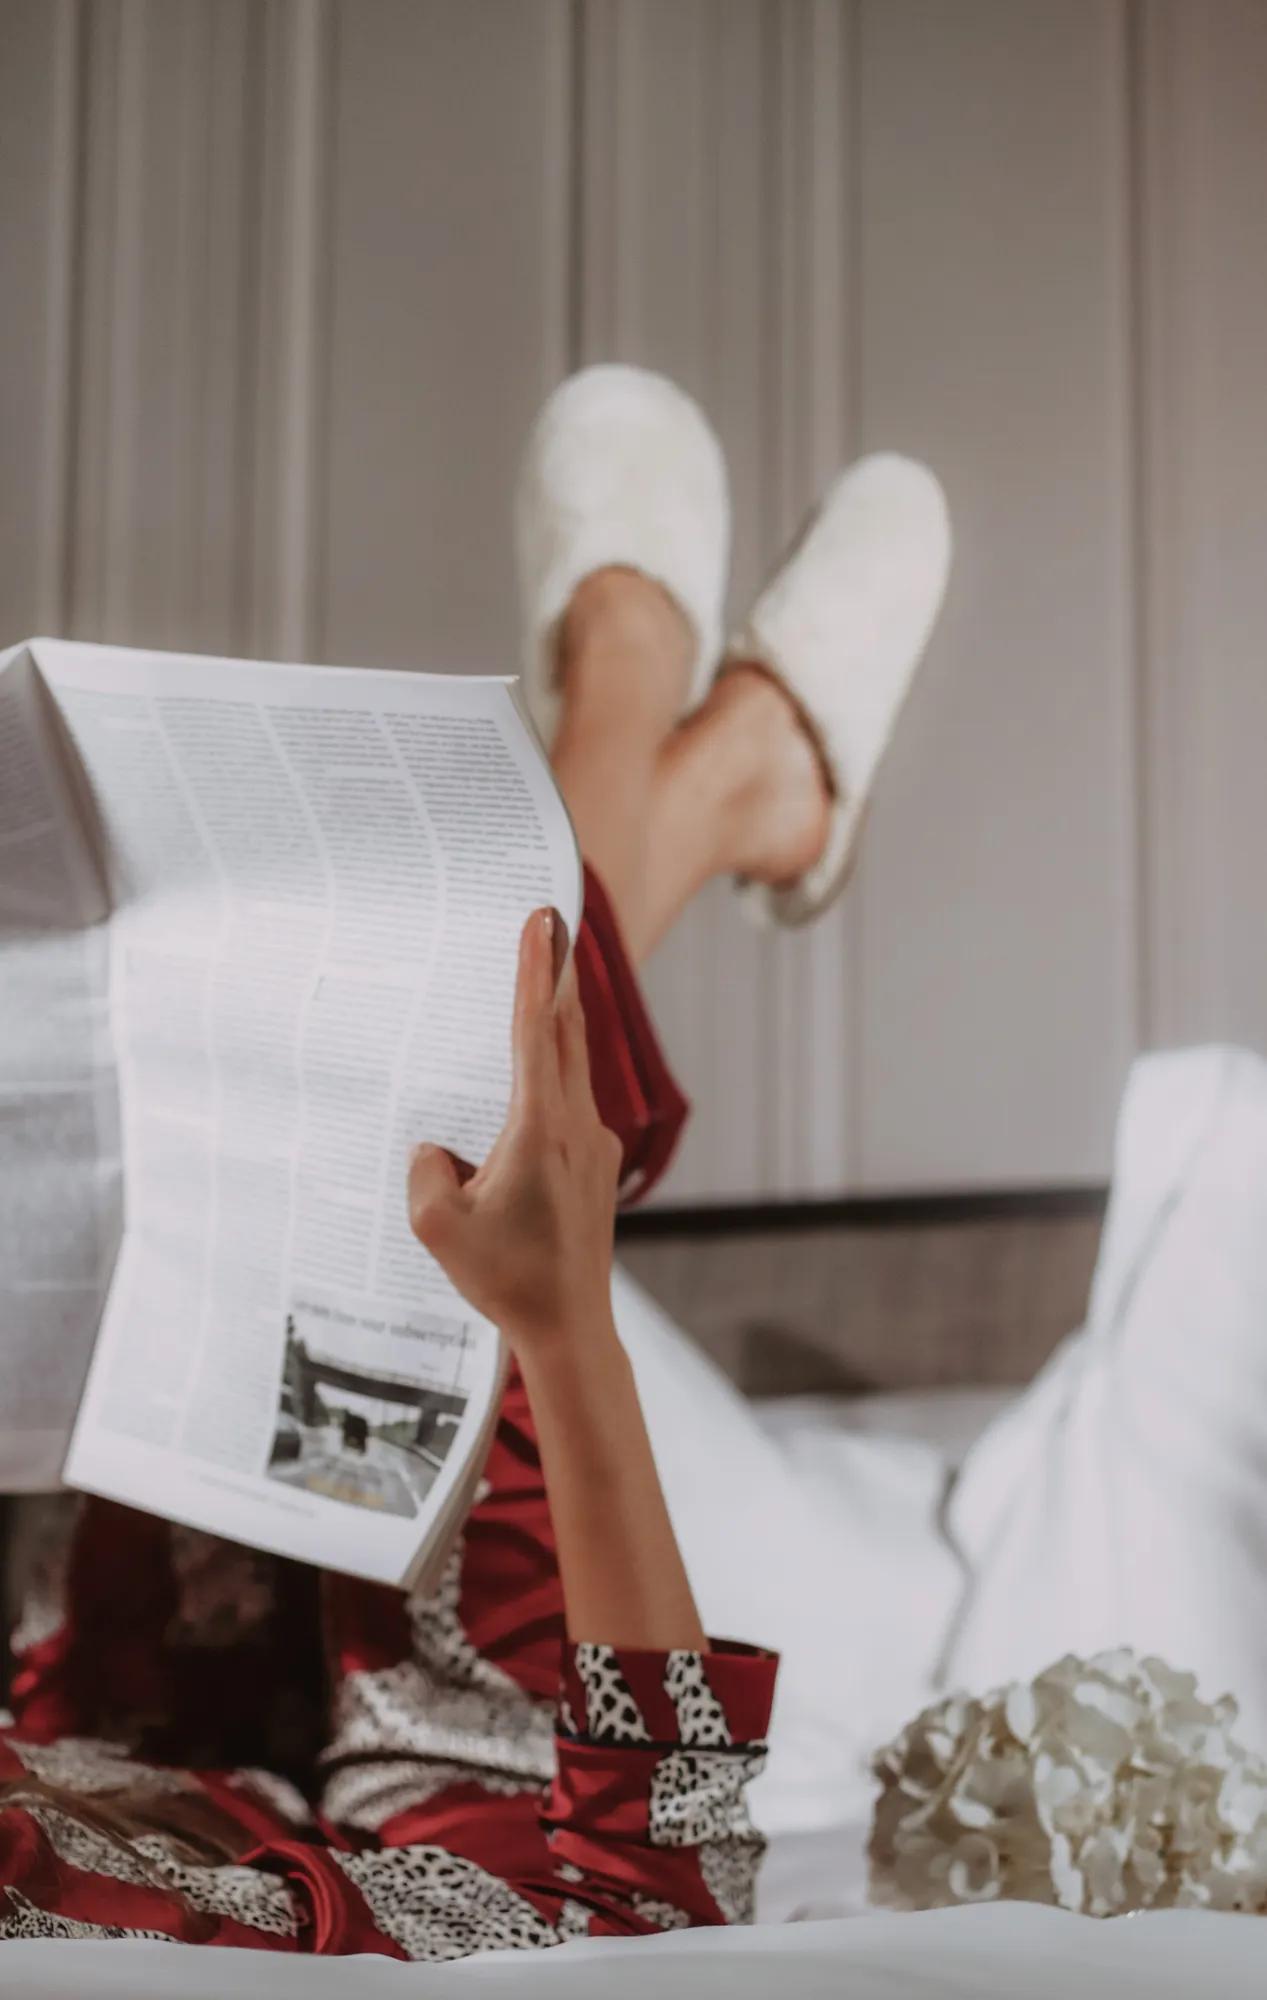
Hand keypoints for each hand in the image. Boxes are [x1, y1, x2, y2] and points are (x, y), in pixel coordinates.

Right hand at [407, 908, 622, 1353]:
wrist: (570, 1326)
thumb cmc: (506, 1279)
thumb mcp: (437, 1227)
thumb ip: (424, 1172)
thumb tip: (434, 1148)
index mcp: (540, 1129)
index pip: (537, 1031)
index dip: (535, 971)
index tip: (543, 920)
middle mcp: (575, 1126)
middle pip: (566, 1032)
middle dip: (558, 973)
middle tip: (553, 920)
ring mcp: (593, 1145)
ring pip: (571, 1067)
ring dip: (556, 1021)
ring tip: (544, 979)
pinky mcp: (595, 1165)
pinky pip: (567, 1103)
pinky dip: (550, 1075)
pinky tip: (527, 1082)